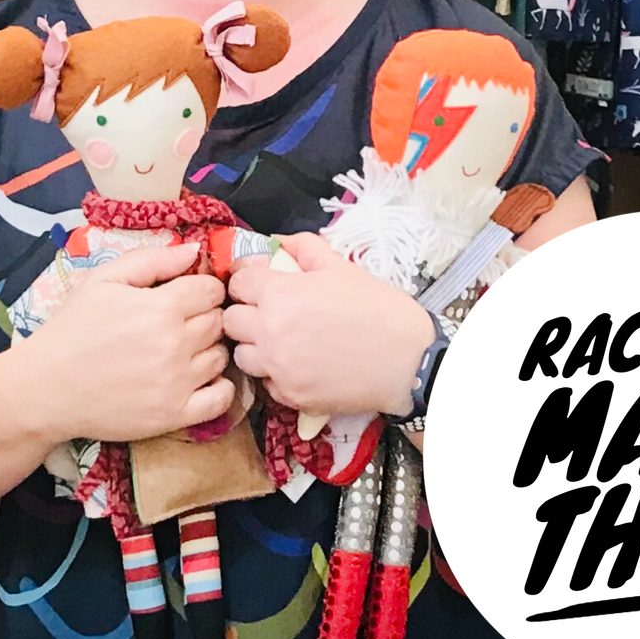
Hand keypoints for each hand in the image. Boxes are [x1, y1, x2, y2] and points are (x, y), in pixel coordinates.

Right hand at [27, 244, 234, 443]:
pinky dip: (220, 388)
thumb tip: (195, 250)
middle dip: (205, 316)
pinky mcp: (174, 415)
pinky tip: (200, 379)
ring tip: (184, 350)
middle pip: (219, 321)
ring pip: (222, 357)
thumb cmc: (73, 328)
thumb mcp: (104, 279)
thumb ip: (153, 260)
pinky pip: (221, 399)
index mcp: (162, 307)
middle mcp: (176, 344)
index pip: (212, 290)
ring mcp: (177, 383)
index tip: (187, 295)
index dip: (202, 288)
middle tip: (182, 322)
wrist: (46, 387)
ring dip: (209, 349)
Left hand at [223, 231, 433, 416]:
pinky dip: (275, 374)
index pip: (237, 282)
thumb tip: (276, 241)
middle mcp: (270, 332)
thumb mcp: (340, 266)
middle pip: (230, 320)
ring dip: (255, 345)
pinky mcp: (290, 397)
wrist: (408, 361)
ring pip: (241, 355)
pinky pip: (266, 383)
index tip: (260, 283)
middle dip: (245, 312)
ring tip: (281, 340)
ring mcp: (278, 368)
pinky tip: (298, 364)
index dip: (248, 279)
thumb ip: (303, 248)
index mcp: (279, 294)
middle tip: (269, 311)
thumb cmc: (377, 308)